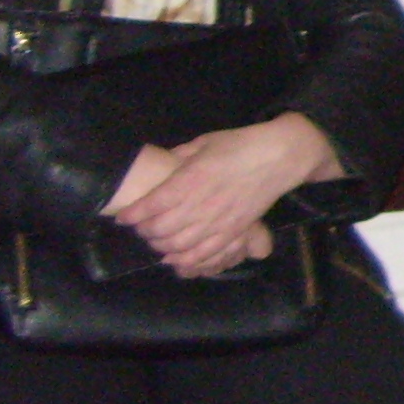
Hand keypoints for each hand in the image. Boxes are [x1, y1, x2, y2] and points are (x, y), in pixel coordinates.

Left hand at [107, 115, 337, 277]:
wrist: (279, 155)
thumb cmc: (240, 144)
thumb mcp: (204, 143)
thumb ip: (179, 157)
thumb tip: (161, 166)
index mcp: (190, 179)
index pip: (151, 205)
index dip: (133, 215)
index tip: (123, 218)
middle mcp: (201, 203)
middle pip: (161, 229)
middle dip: (145, 232)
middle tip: (140, 229)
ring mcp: (219, 220)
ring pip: (180, 245)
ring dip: (163, 247)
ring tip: (157, 243)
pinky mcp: (234, 230)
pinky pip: (206, 253)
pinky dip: (187, 260)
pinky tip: (178, 259)